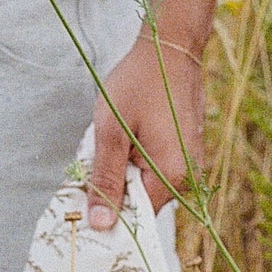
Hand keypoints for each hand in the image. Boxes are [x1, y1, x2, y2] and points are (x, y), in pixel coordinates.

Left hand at [86, 27, 203, 228]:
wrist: (171, 48)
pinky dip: (132, 160)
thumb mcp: (111, 133)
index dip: (108, 216)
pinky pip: (151, 169)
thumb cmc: (141, 83)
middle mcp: (185, 178)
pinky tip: (125, 137)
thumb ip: (105, 180)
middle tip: (96, 157)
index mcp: (170, 177)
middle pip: (139, 204)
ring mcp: (187, 165)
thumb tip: (101, 224)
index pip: (135, 220)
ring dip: (120, 171)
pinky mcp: (182, 153)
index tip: (84, 207)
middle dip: (112, 188)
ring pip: (142, 185)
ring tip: (113, 140)